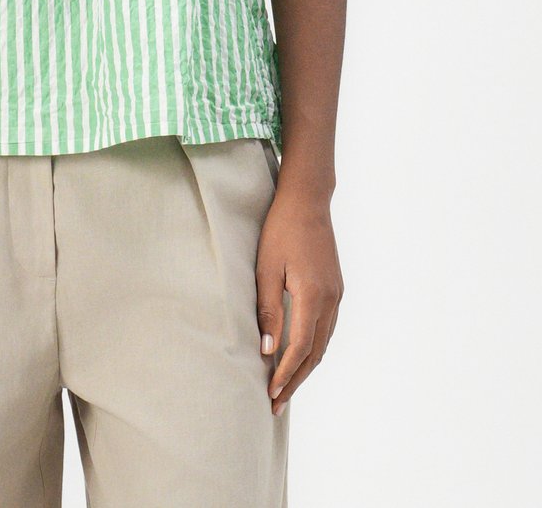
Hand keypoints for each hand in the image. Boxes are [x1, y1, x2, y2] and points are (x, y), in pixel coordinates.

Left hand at [255, 191, 342, 414]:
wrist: (307, 201)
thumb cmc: (280, 230)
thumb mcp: (266, 268)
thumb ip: (268, 310)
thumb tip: (269, 351)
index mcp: (313, 295)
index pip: (300, 348)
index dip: (285, 374)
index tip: (271, 393)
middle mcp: (331, 300)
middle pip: (316, 353)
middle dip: (296, 380)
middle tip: (276, 403)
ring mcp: (337, 295)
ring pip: (324, 343)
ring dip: (306, 367)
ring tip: (286, 387)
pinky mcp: (336, 289)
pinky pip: (327, 328)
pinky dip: (314, 348)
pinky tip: (300, 355)